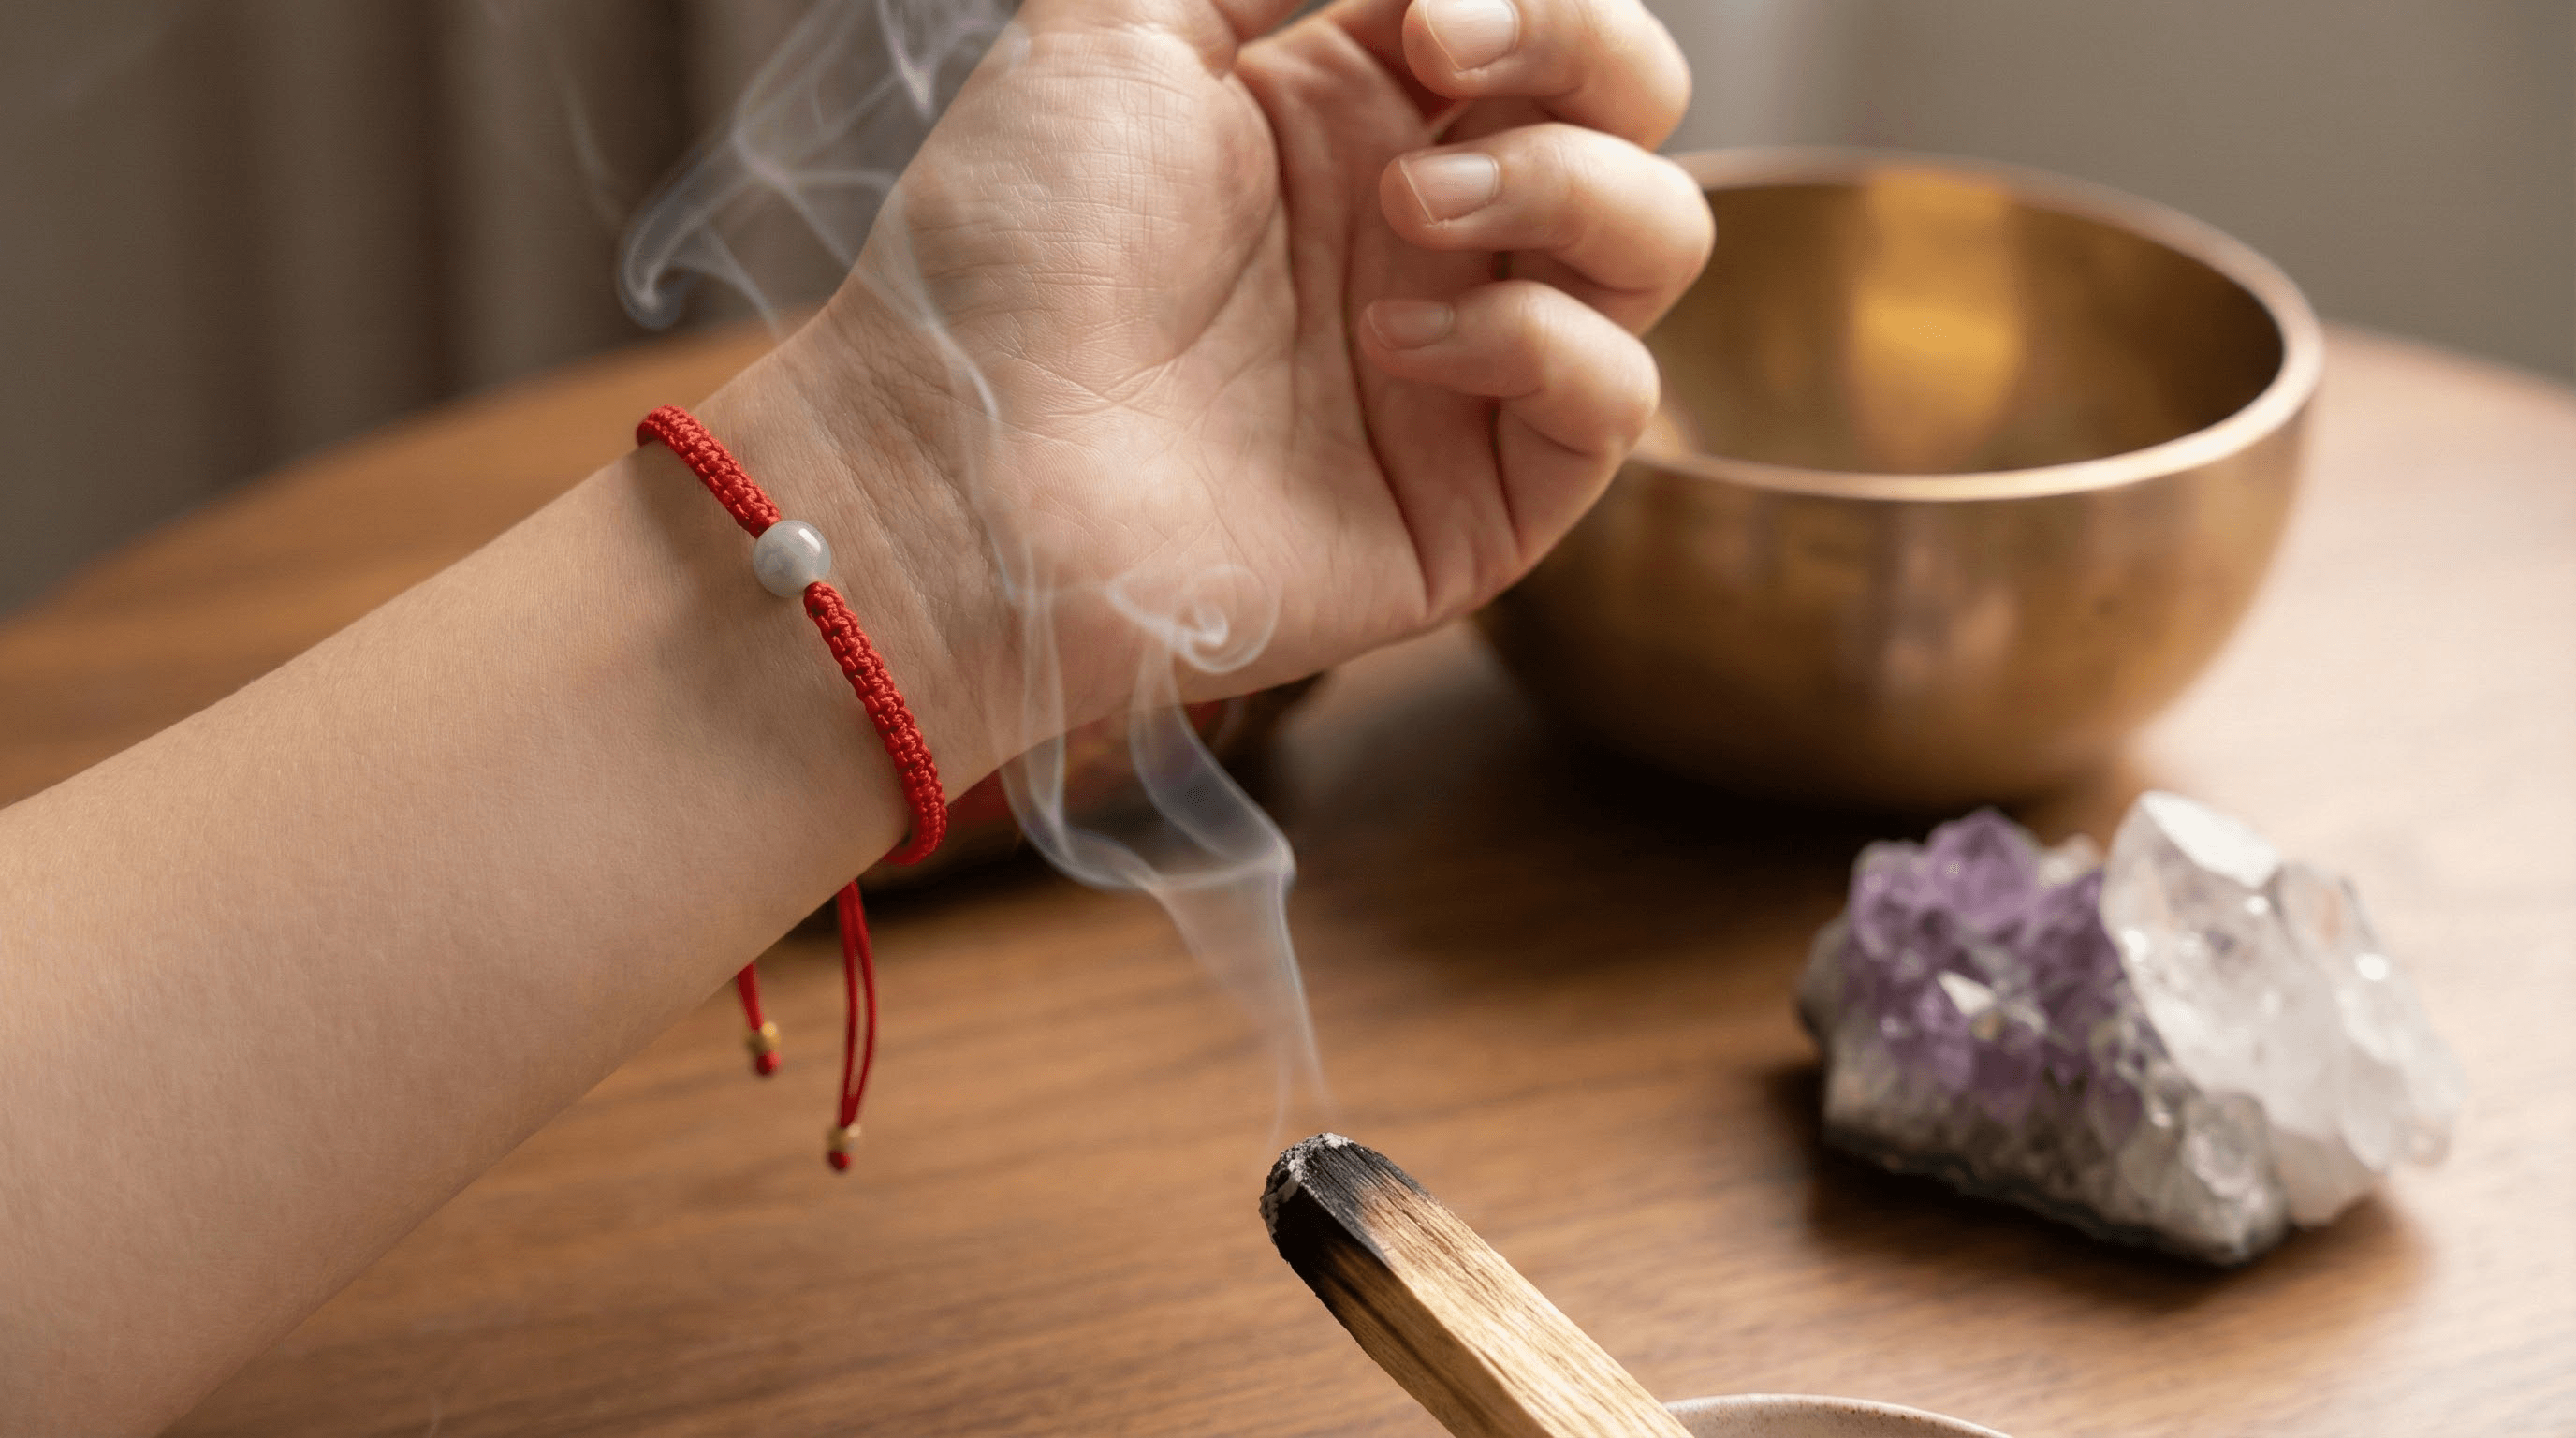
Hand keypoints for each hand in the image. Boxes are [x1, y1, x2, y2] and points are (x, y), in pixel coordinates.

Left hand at [781, 0, 1706, 765]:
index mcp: (1352, 115)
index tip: (1420, 3)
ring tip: (1407, 214)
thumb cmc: (1007, 255)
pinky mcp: (1479, 503)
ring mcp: (1465, 368)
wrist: (961, 468)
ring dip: (1563, 184)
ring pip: (1659, 242)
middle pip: (1634, 109)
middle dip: (1580, 46)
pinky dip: (1543, 345)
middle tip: (1438, 57)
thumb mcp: (1113, 31)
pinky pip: (1620, 401)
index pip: (1543, 20)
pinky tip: (1395, 350)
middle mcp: (1427, 235)